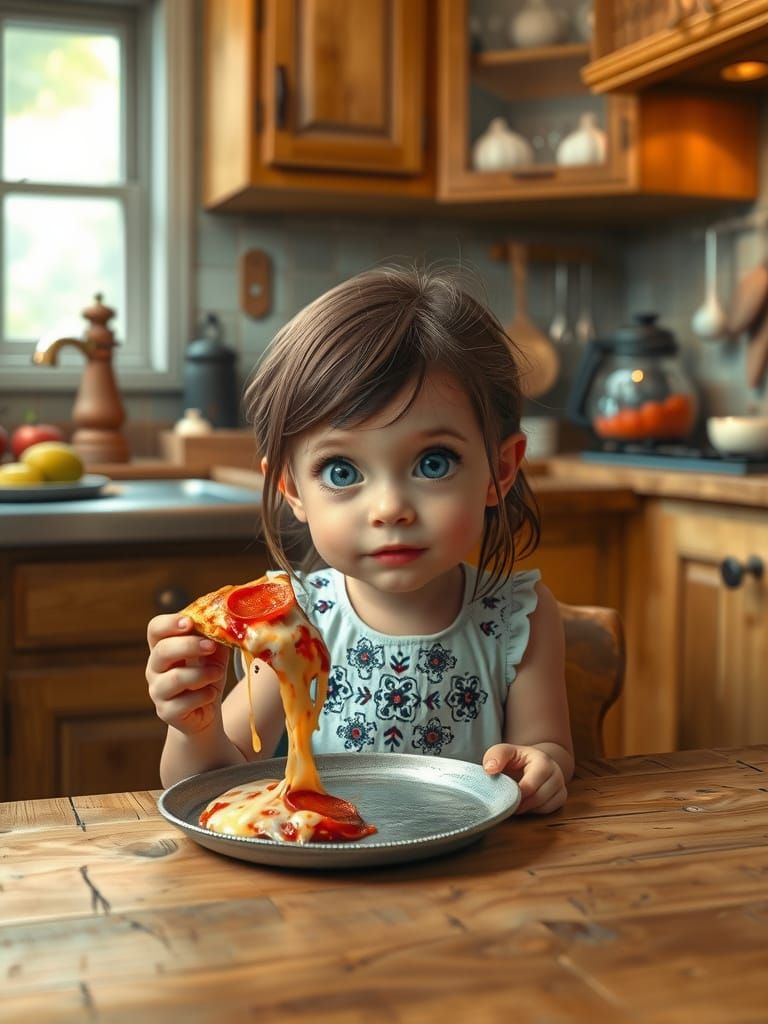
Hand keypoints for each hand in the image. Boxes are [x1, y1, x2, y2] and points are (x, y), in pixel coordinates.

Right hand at [146, 613, 229, 735]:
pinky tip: (210, 694)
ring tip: (217, 673)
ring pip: (175, 678)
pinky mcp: (166, 712)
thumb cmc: (207, 674)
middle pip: (162, 650)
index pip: (155, 629)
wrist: (206, 711)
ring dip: (202, 674)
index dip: (169, 623)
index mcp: (163, 647)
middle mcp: (155, 668)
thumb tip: (225, 623)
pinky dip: (204, 696)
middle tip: (211, 646)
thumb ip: (216, 637)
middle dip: (189, 645)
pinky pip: (184, 702)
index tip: (190, 622)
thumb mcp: (214, 653)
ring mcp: (158, 691)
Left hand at [482, 743, 566, 814]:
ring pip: (545, 806)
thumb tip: (490, 769)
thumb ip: (496, 756)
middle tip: (508, 803)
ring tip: (515, 803)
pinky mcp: (561, 796)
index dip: (515, 794)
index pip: (530, 785)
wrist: (532, 761)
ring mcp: (561, 785)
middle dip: (521, 803)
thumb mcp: (504, 751)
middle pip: (539, 797)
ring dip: (528, 808)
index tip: (503, 796)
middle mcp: (556, 772)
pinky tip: (525, 805)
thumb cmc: (516, 758)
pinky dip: (536, 811)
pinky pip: (550, 810)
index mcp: (542, 760)